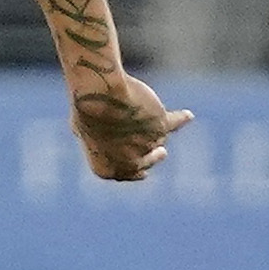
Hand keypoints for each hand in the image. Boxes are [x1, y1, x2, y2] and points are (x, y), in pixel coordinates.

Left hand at [71, 71, 189, 181]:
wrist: (100, 95)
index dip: (136, 172)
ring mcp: (147, 146)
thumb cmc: (86, 109)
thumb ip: (92, 138)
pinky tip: (187, 116)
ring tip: (146, 110)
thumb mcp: (81, 127)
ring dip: (154, 127)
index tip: (144, 174)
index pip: (126, 174)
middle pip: (145, 158)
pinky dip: (181, 119)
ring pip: (156, 137)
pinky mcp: (160, 127)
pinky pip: (174, 123)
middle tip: (162, 153)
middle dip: (154, 158)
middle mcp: (129, 163)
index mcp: (105, 169)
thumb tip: (88, 136)